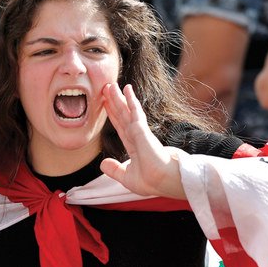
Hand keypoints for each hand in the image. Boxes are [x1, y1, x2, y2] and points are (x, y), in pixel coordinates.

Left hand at [100, 83, 185, 198]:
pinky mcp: (143, 131)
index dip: (113, 114)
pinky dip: (131, 101)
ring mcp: (140, 132)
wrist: (164, 182)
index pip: (120, 126)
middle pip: (122, 115)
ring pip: (126, 111)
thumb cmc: (152, 182)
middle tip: (106, 87)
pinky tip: (127, 90)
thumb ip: (114, 170)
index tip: (106, 103)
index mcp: (134, 146)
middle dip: (114, 102)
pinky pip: (135, 113)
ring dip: (119, 98)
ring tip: (111, 85)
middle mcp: (137, 136)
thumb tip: (102, 163)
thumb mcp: (127, 177)